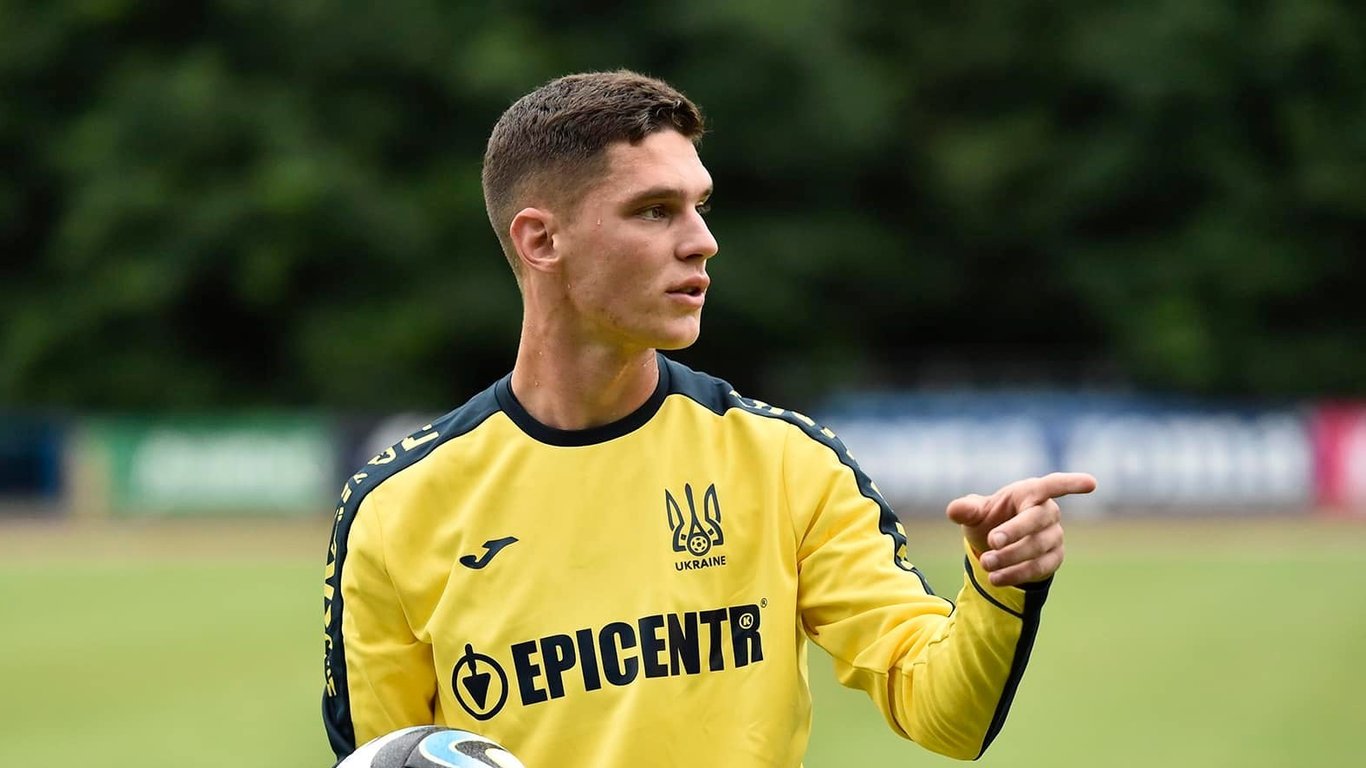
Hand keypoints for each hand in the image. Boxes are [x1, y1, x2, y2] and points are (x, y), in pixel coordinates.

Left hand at [945, 472, 1096, 586]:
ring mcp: (1054, 536)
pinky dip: (1016, 574)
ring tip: (985, 563)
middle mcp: (1047, 512)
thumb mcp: (975, 512)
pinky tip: (996, 578)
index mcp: (1030, 493)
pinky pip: (1040, 567)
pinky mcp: (1054, 558)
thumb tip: (954, 510)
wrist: (996, 545)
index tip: (1091, 483)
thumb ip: (966, 509)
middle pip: (1037, 520)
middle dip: (1015, 531)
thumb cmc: (990, 518)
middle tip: (992, 542)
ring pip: (1037, 547)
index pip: (1053, 485)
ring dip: (1011, 557)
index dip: (1071, 484)